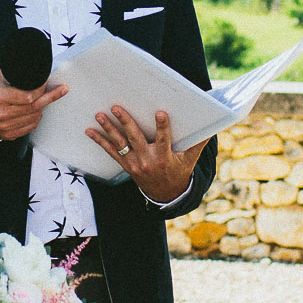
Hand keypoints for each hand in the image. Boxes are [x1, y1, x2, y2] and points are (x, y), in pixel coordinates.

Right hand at [0, 71, 66, 142]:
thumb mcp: (2, 77)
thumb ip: (19, 76)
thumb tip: (40, 73)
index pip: (28, 96)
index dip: (41, 89)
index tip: (48, 82)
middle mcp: (0, 113)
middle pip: (34, 107)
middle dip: (49, 97)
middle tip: (60, 89)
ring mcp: (4, 126)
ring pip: (35, 117)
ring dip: (42, 107)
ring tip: (41, 99)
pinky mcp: (8, 134)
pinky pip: (31, 126)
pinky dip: (36, 117)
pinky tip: (35, 110)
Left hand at [86, 106, 206, 206]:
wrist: (166, 195)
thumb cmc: (179, 172)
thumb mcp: (190, 160)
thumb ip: (198, 143)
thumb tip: (213, 127)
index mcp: (165, 157)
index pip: (164, 139)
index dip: (162, 126)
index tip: (159, 113)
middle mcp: (148, 160)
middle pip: (135, 138)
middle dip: (125, 122)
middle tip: (116, 108)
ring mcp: (135, 163)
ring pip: (120, 144)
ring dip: (108, 129)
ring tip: (99, 116)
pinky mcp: (127, 165)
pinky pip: (111, 152)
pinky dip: (100, 141)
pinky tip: (90, 131)